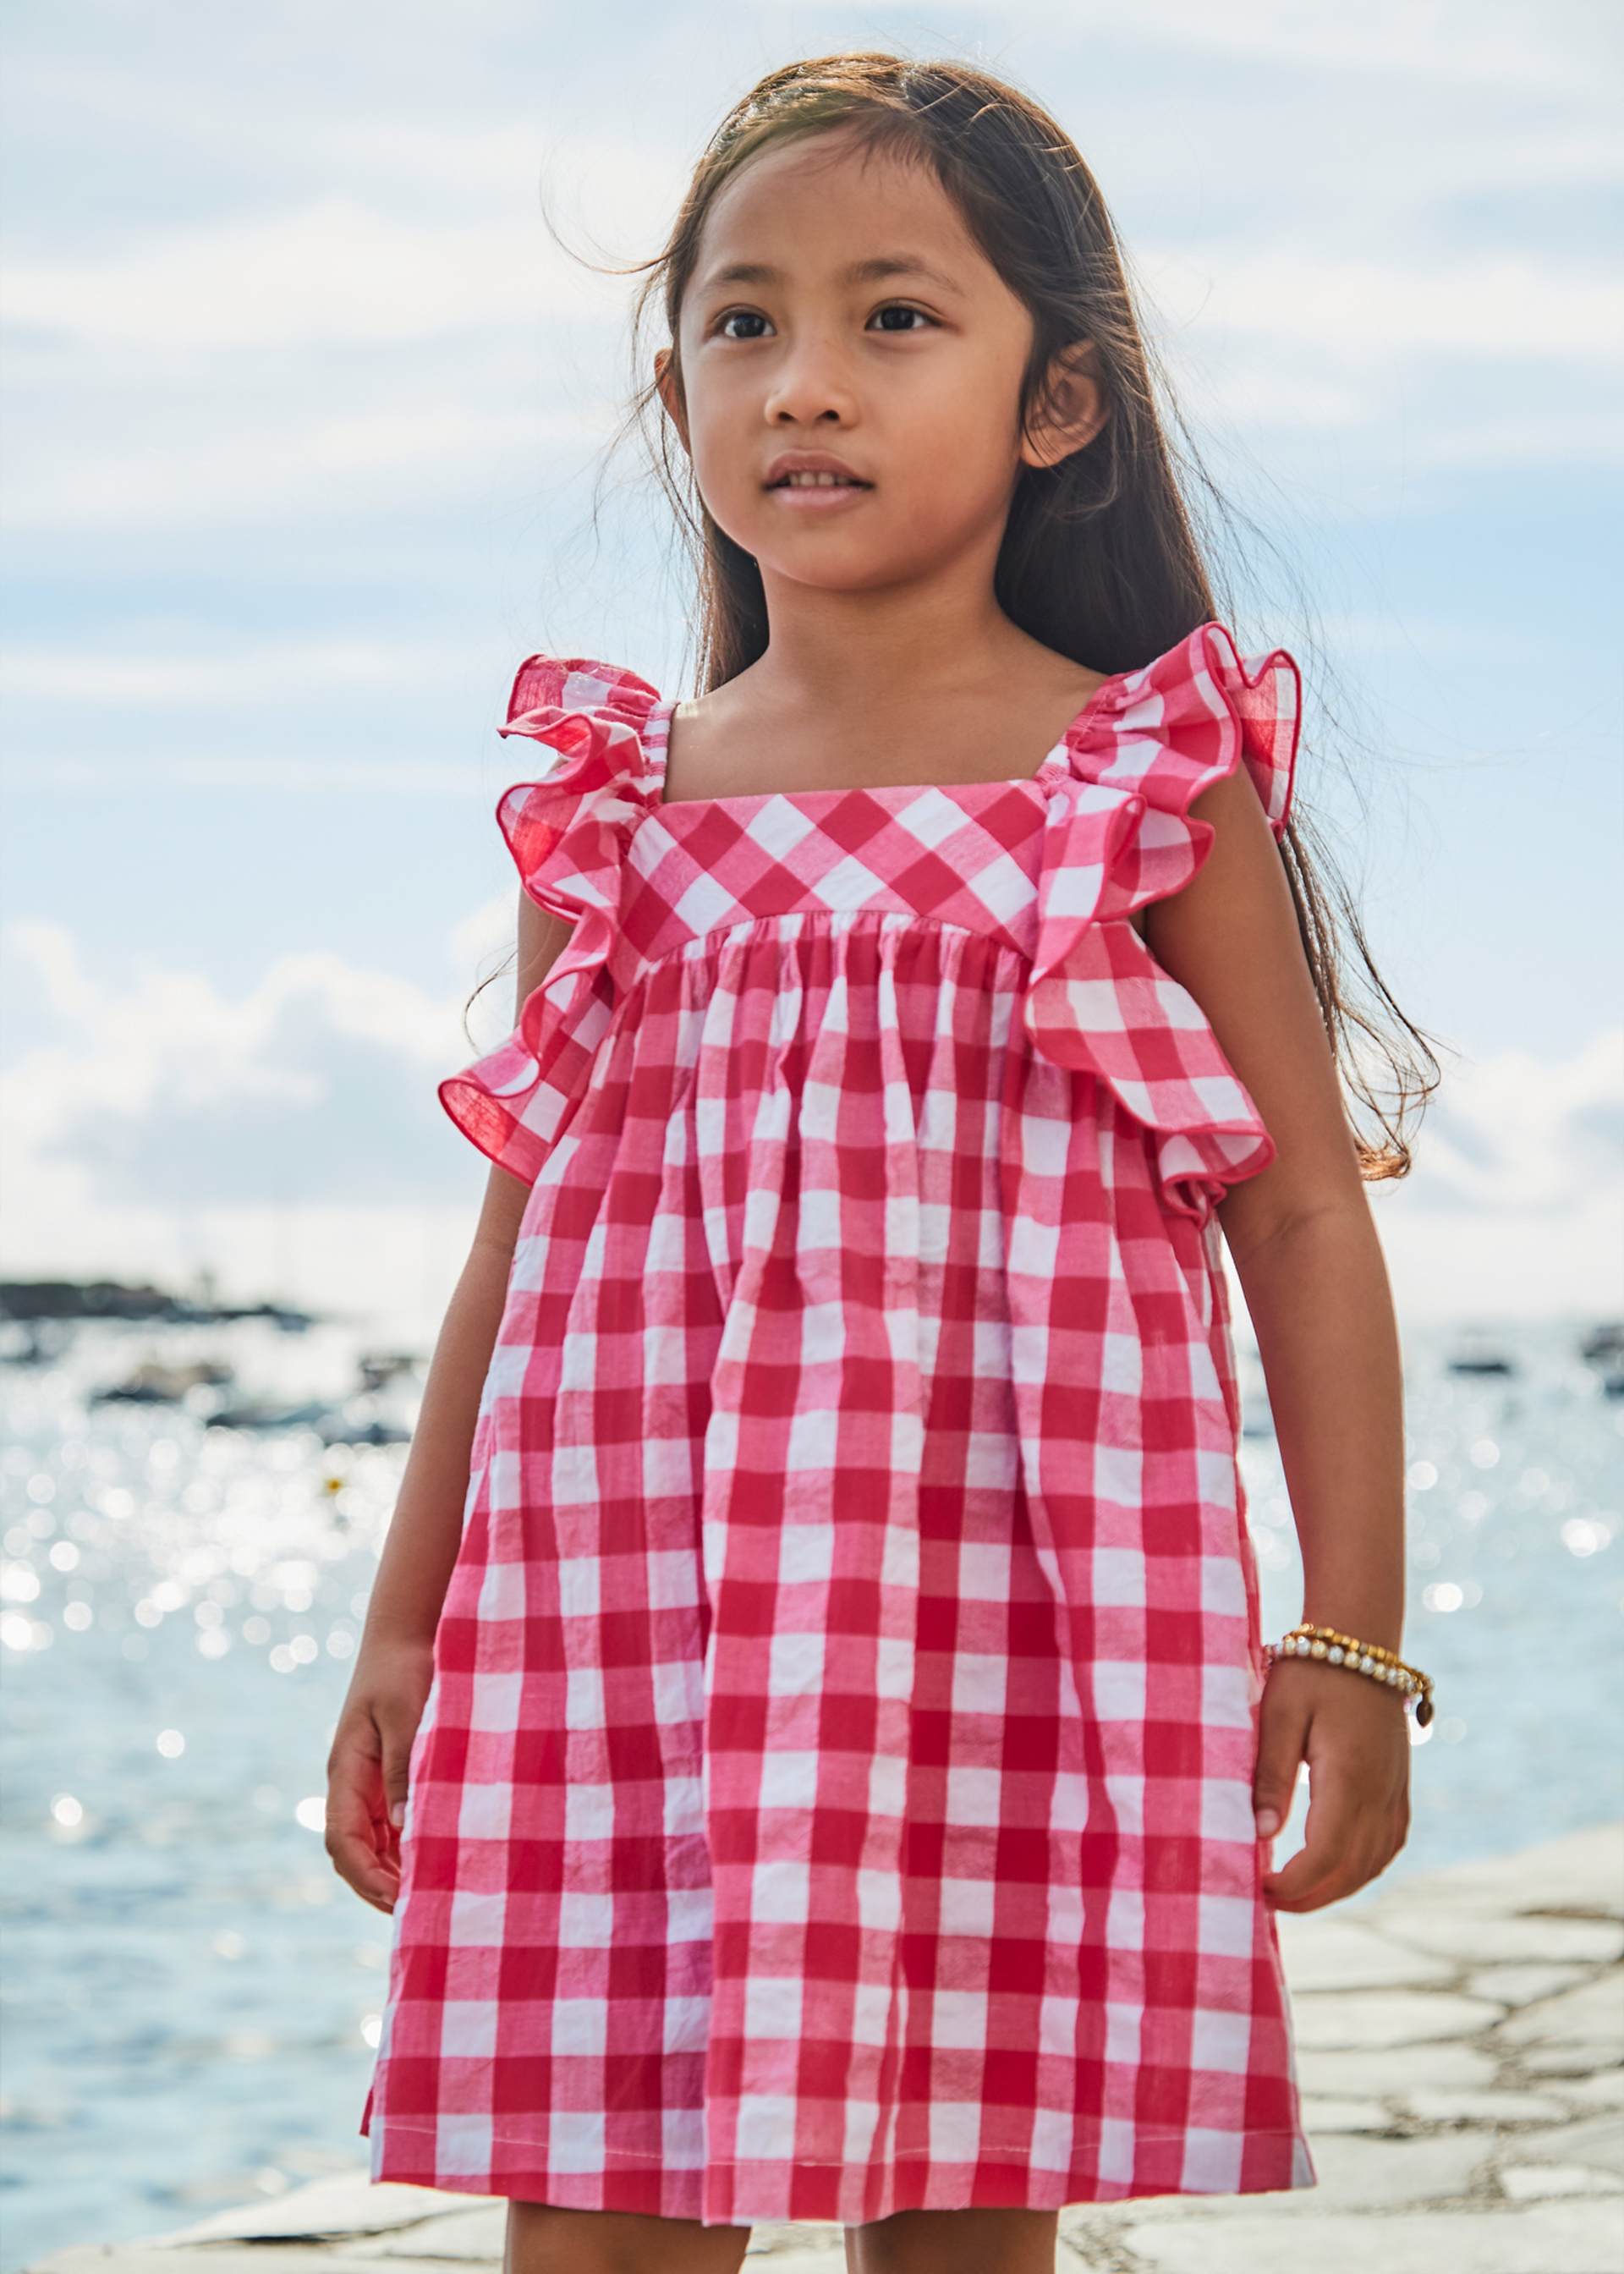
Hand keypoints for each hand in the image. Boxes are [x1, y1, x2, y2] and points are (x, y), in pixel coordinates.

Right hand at [325, 1633, 434, 1914]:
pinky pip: (391, 1823)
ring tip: (432, 1895)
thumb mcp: (407, 1716)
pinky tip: (436, 1859)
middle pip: (353, 1851)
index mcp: (346, 1771)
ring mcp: (369, 1780)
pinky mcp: (390, 1773)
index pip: (342, 1840)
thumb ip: (404, 1769)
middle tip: (420, 1911)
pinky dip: (406, 1847)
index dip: (365, 1877)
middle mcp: (352, 1782)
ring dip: (394, 1870)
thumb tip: (404, 1829)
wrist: (407, 1630)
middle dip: (378, 1885)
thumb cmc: (406, 1668)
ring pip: (372, 1842)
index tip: (397, 1901)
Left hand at [1253, 1655, 1411, 1912]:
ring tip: (1292, 1894)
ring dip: (1335, 1888)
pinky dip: (1361, 1869)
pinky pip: (1387, 1845)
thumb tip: (1259, 1835)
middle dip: (1309, 1897)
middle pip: (1352, 1871)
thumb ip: (1270, 1776)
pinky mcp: (1399, 1787)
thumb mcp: (1279, 1715)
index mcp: (1350, 1778)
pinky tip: (1334, 1871)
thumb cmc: (1311, 1671)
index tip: (1256, 1888)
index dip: (1292, 1884)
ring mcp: (1396, 1792)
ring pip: (1374, 1864)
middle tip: (1265, 1902)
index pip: (1325, 1855)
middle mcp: (1381, 1793)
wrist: (1361, 1638)